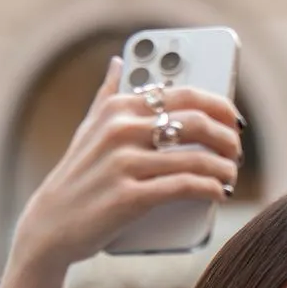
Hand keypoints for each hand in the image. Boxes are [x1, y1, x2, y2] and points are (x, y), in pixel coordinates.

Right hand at [12, 59, 240, 274]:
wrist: (50, 225)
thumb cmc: (76, 177)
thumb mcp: (87, 129)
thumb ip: (106, 95)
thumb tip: (118, 62)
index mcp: (117, 108)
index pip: (185, 94)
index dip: (220, 106)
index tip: (235, 121)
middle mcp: (121, 130)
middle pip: (196, 123)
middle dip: (227, 138)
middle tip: (236, 151)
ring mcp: (124, 164)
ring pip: (195, 158)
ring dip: (224, 168)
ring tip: (231, 175)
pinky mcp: (129, 198)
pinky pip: (183, 187)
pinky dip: (209, 189)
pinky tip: (219, 193)